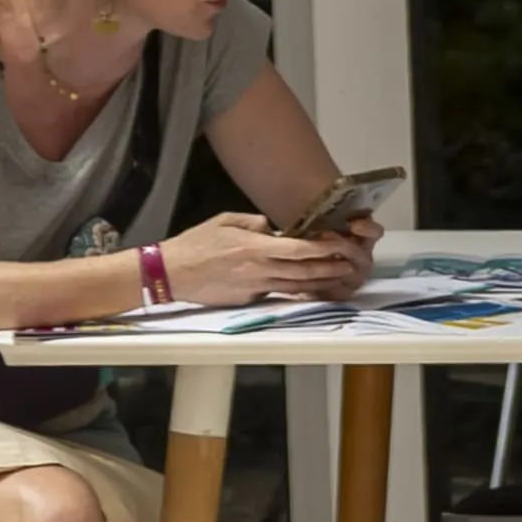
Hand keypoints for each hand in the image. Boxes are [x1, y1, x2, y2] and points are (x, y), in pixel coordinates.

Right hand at [160, 211, 364, 310]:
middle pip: (305, 272)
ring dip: (321, 284)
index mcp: (255, 247)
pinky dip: (299, 294)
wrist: (170, 272)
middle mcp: (260, 269)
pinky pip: (280, 296)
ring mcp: (256, 288)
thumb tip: (276, 228)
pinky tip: (314, 291)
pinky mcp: (250, 300)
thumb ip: (255, 222)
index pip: (298, 249)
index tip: (340, 244)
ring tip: (341, 279)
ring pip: (297, 288)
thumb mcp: (225, 221)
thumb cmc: (196, 243)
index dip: (323, 248)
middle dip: (331, 269)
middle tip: (351, 265)